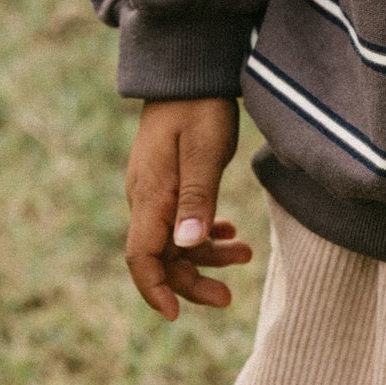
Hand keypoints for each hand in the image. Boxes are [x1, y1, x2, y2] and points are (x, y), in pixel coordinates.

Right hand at [124, 97, 251, 319]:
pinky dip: (203, 230)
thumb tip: (185, 247)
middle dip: (192, 281)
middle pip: (160, 257)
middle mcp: (146, 197)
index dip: (156, 291)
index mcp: (150, 195)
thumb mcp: (204, 150)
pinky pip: (180, 218)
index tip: (178, 315)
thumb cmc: (199, 106)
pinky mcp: (168, 179)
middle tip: (228, 297)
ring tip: (245, 254)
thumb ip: (196, 198)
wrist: (188, 69)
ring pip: (174, 239)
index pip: (140, 258)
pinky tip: (228, 230)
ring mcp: (155, 188)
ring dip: (205, 254)